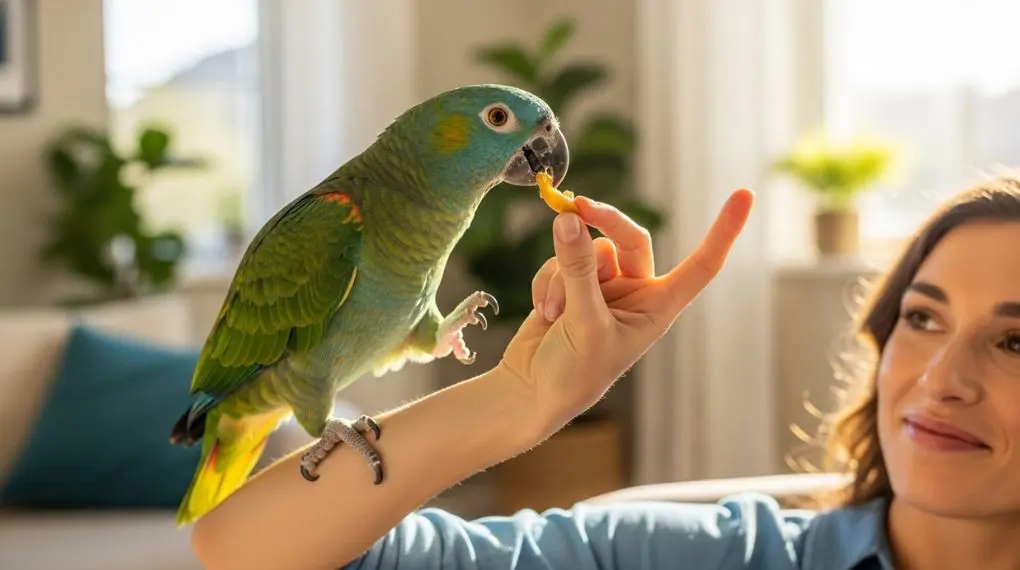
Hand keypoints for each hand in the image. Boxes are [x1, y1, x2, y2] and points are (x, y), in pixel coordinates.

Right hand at [497, 189, 754, 431]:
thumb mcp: (583, 323)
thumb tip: (569, 219)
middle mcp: (636, 293)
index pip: (702, 264)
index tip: (745, 194)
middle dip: (603, 221)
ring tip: (554, 313)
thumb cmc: (573, 374)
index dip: (723, 231)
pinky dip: (547, 281)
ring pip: (587, 249)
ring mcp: (603, 287)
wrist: (531, 393)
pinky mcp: (571, 284)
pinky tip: (544, 311)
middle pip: (629, 238)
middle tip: (576, 207)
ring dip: (563, 274)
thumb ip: (578, 269)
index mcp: (658, 308)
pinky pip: (561, 260)